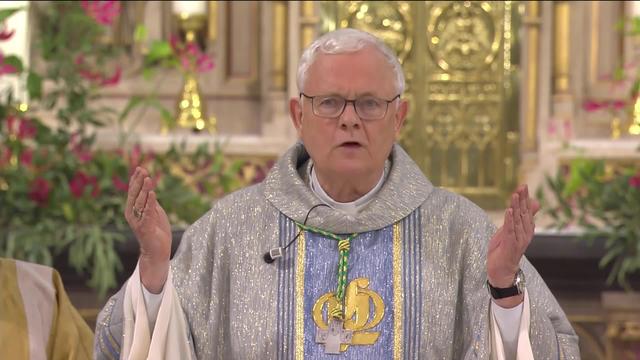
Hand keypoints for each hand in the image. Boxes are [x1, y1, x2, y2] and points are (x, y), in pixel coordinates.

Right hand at [125, 166, 171, 292]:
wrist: (157, 251)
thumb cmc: (156, 231)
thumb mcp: (154, 212)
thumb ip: (150, 202)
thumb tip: (149, 187)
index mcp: (133, 210)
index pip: (133, 192)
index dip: (136, 180)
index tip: (140, 168)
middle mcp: (132, 215)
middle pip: (134, 195)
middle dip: (139, 182)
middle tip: (143, 170)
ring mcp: (138, 222)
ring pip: (140, 202)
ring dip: (144, 190)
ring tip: (148, 178)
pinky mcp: (145, 228)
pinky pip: (147, 213)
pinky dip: (150, 203)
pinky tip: (152, 193)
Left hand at [487, 185, 538, 306]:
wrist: (502, 271)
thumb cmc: (505, 250)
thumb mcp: (511, 230)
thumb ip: (520, 217)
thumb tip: (533, 203)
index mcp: (525, 229)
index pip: (526, 211)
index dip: (524, 198)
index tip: (523, 186)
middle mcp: (524, 234)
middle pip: (523, 213)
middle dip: (522, 199)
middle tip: (522, 186)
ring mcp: (518, 240)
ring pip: (517, 220)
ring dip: (516, 207)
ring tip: (515, 195)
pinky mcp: (510, 245)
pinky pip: (510, 230)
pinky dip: (509, 220)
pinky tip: (509, 211)